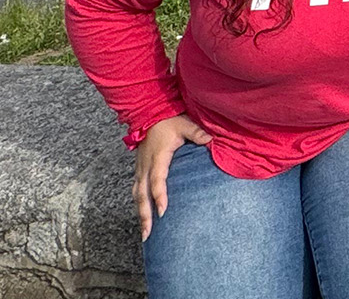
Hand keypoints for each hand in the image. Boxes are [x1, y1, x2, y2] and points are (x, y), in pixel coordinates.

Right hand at [133, 114, 211, 240]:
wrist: (148, 115)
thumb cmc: (168, 122)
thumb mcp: (184, 125)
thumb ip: (197, 134)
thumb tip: (211, 140)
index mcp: (157, 158)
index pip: (157, 180)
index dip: (160, 196)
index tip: (163, 211)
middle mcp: (145, 167)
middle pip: (142, 195)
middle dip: (145, 215)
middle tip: (148, 234)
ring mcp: (140, 169)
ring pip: (137, 196)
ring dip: (140, 214)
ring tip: (144, 232)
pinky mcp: (139, 170)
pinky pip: (137, 191)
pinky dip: (139, 205)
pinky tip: (143, 217)